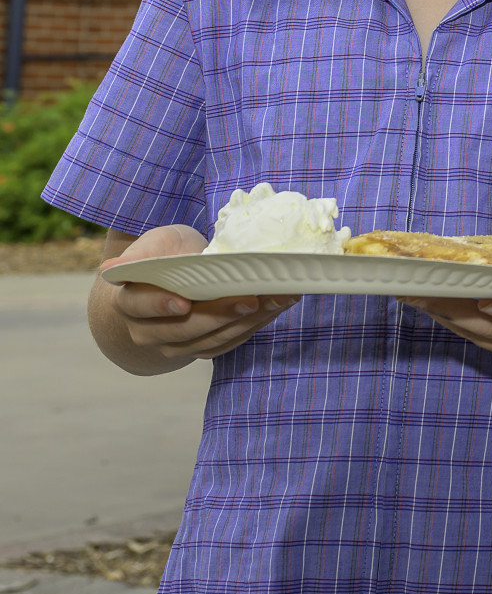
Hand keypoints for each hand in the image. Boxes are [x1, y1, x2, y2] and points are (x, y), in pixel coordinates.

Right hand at [101, 224, 300, 361]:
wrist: (171, 282)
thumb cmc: (164, 256)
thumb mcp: (154, 245)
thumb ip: (141, 256)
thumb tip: (111, 269)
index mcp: (130, 303)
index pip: (142, 307)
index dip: (161, 306)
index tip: (183, 302)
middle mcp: (149, 331)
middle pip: (186, 328)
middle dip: (221, 314)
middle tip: (251, 298)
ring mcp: (177, 345)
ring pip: (213, 339)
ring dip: (249, 320)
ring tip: (279, 297)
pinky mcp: (204, 349)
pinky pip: (230, 341)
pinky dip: (257, 324)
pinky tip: (279, 304)